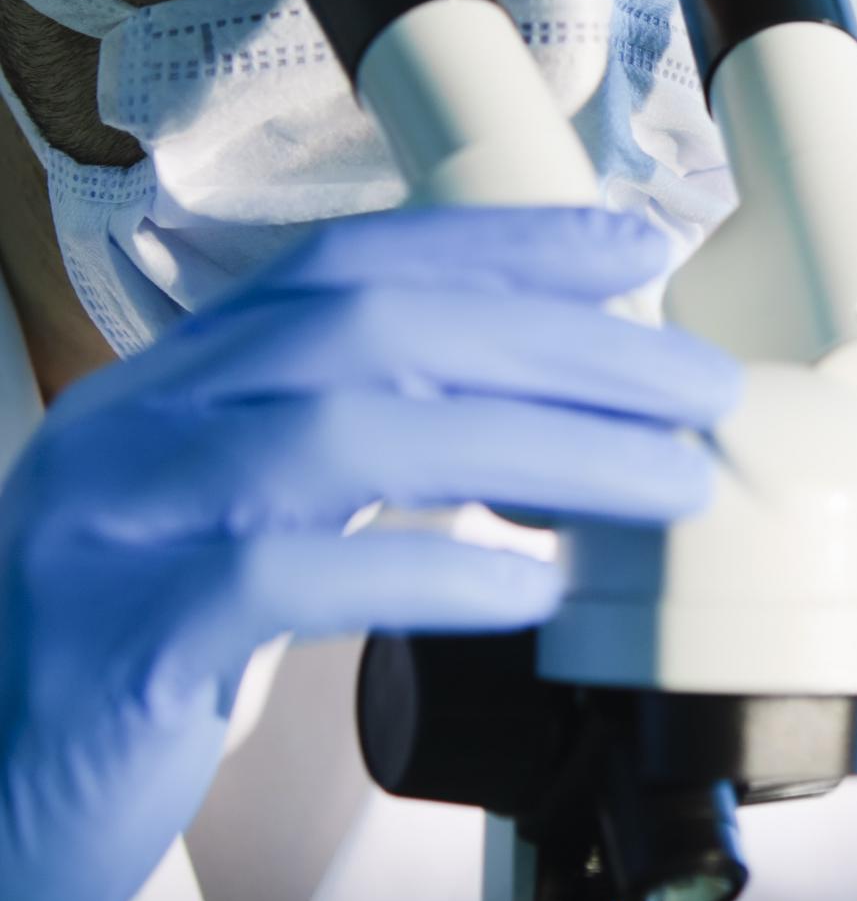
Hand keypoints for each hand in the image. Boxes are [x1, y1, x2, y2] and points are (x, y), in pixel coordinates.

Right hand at [0, 206, 737, 900]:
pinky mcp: (123, 641)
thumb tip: (540, 410)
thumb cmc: (136, 655)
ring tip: (666, 481)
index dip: (500, 245)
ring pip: (348, 435)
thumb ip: (345, 449)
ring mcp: (116, 527)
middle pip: (372, 331)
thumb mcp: (229, 518)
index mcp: (173, 383)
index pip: (350, 264)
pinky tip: (532, 590)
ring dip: (540, 451)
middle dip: (561, 346)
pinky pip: (289, 580)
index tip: (629, 251)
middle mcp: (137, 427)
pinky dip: (430, 572)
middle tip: (696, 386)